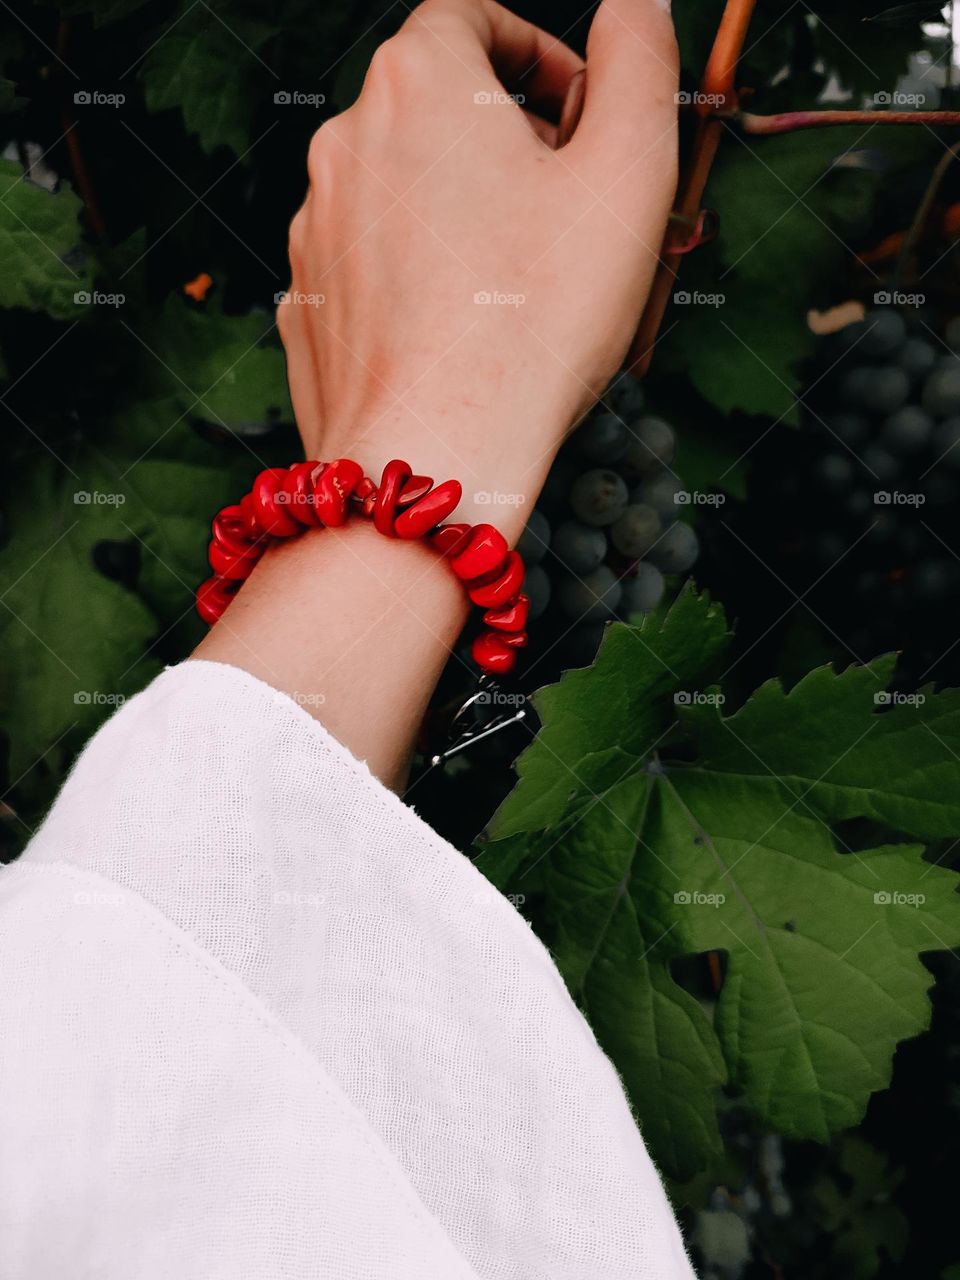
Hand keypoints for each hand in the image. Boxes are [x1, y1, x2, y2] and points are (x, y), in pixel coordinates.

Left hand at [278, 0, 677, 535]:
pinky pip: (373, 265)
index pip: (472, 18)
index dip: (538, 56)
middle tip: (567, 213)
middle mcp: (344, 142)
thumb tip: (633, 2)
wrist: (433, 456)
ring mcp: (314, 230)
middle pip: (434, 108)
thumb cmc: (535, 322)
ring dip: (461, 212)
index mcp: (417, 82)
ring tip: (520, 286)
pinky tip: (464, 332)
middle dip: (507, 141)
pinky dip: (418, 277)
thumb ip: (639, 58)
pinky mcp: (306, 304)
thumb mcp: (627, 171)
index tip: (582, 119)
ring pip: (402, 192)